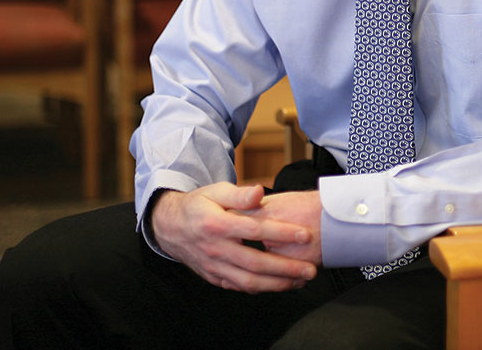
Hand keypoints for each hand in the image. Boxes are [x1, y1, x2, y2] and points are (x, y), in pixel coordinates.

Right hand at [150, 183, 318, 292]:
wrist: (170, 227)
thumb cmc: (199, 206)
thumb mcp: (216, 191)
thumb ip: (239, 194)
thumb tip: (259, 193)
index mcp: (217, 224)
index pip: (255, 231)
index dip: (281, 233)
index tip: (305, 235)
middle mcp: (215, 249)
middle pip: (255, 263)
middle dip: (286, 268)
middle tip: (310, 270)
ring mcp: (214, 266)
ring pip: (248, 281)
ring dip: (277, 284)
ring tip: (301, 280)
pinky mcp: (214, 277)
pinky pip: (239, 287)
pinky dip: (261, 289)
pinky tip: (279, 285)